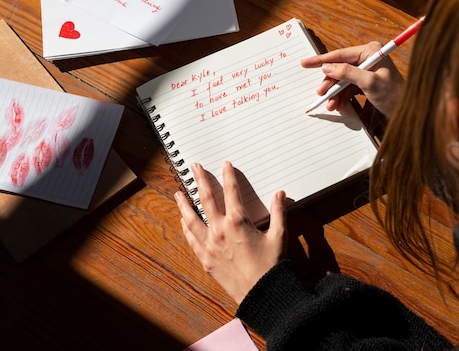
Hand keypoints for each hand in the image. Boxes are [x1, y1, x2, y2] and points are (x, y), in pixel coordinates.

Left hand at [176, 162, 287, 303]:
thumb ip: (279, 212)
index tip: (225, 164)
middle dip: (200, 180)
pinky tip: (183, 222)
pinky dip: (186, 228)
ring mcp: (210, 245)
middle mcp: (219, 230)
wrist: (261, 293)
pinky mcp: (206, 260)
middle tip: (194, 167)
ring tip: (178, 193)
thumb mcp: (279, 236)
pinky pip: (192, 240)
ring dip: (184, 205)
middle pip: (206, 199)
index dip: (228, 176)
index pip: (231, 191)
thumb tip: (280, 194)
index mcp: (238, 221)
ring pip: (192, 219)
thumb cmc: (271, 265)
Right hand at [301, 42, 404, 116]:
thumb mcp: (369, 83)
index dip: (321, 60)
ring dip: (335, 93)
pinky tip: (339, 105)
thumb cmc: (394, 95)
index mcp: (370, 51)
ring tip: (331, 105)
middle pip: (339, 68)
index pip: (340, 54)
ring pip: (342, 80)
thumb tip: (327, 67)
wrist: (407, 111)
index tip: (305, 63)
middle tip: (321, 94)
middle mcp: (368, 58)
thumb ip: (347, 73)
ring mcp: (366, 70)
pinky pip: (348, 87)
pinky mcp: (366, 81)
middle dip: (330, 83)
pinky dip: (342, 96)